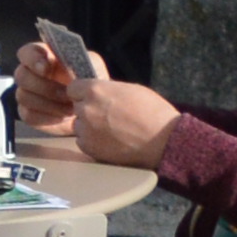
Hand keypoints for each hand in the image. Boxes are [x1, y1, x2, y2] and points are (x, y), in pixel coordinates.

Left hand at [23, 42, 178, 170]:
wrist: (164, 141)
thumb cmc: (153, 112)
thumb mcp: (129, 89)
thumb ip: (108, 90)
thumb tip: (99, 93)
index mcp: (95, 90)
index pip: (73, 88)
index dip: (83, 93)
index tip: (92, 98)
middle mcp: (85, 109)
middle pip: (76, 107)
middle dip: (88, 110)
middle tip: (108, 116)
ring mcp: (85, 130)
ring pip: (79, 125)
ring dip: (90, 127)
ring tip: (112, 130)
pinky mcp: (88, 148)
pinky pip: (83, 141)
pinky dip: (93, 142)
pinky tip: (111, 141)